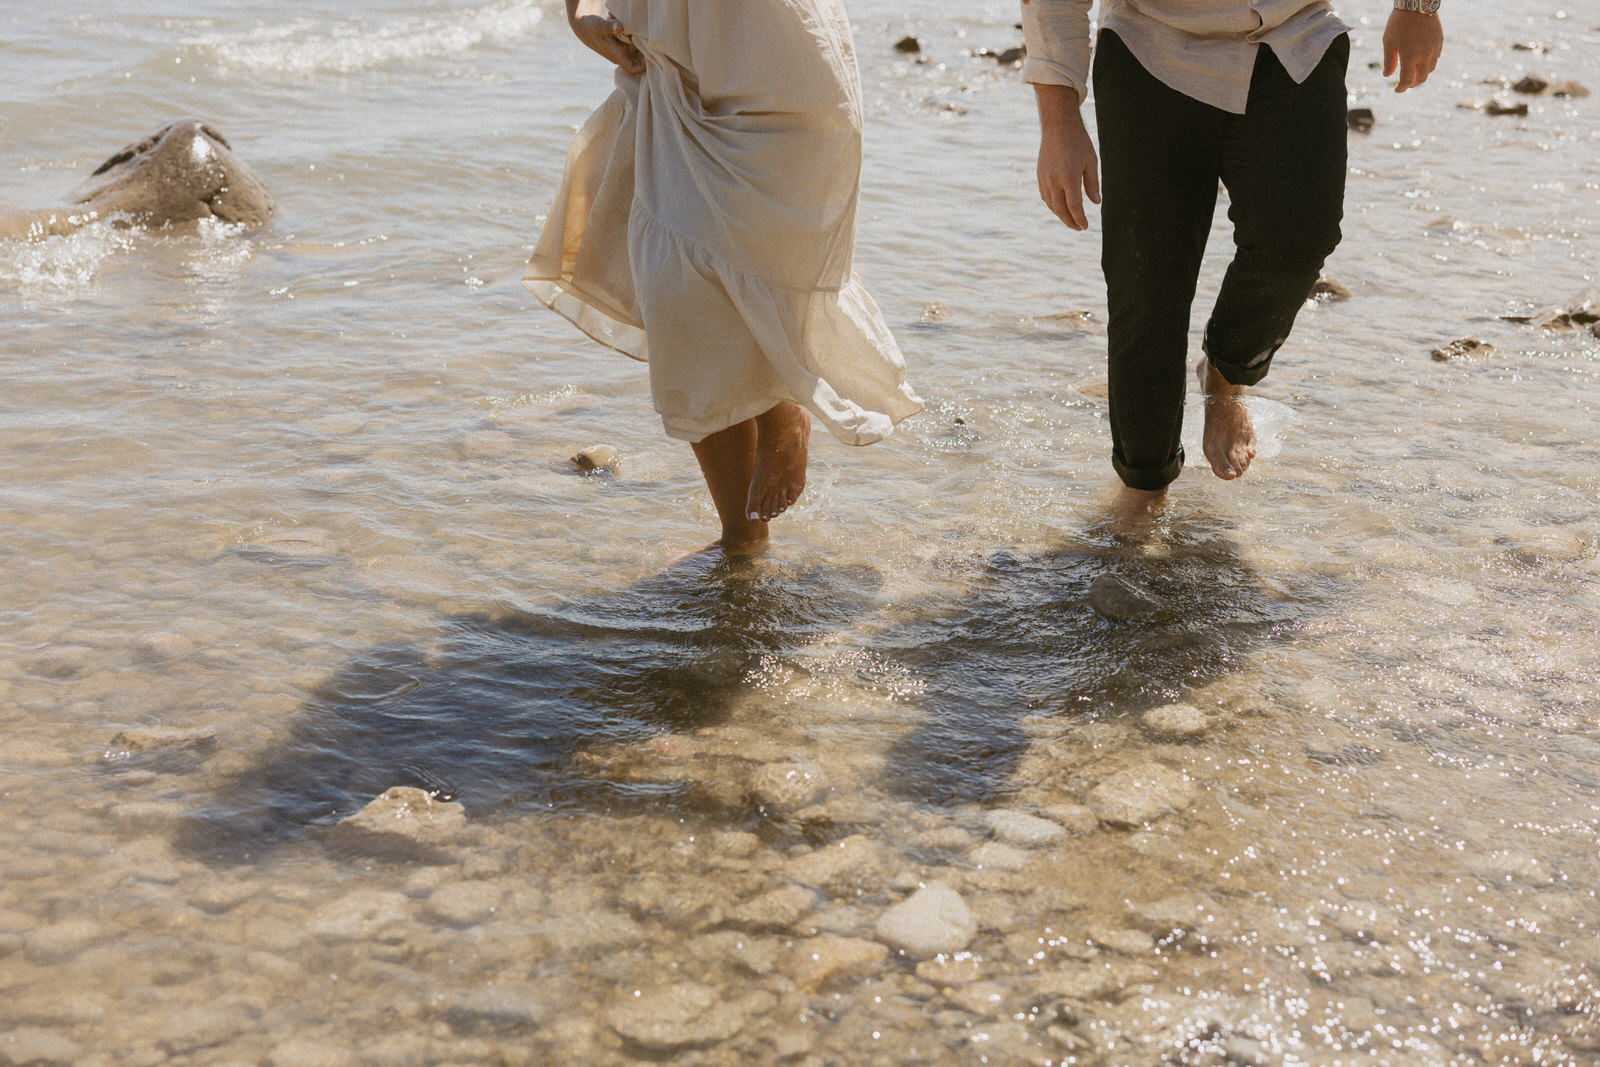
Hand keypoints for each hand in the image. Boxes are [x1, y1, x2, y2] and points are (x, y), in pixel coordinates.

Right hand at [566, 1, 643, 74]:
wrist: (584, 27)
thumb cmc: (591, 27)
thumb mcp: (600, 25)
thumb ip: (610, 26)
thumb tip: (619, 26)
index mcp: (617, 56)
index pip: (633, 69)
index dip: (643, 65)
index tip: (649, 53)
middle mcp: (621, 55)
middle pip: (640, 59)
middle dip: (647, 50)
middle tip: (650, 37)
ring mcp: (622, 50)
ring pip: (638, 50)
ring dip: (641, 41)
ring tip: (641, 30)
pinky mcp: (622, 43)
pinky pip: (634, 43)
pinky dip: (636, 36)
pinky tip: (636, 27)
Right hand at [1034, 84, 1099, 230]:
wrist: (1058, 126)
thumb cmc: (1079, 143)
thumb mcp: (1091, 162)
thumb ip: (1092, 184)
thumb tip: (1095, 203)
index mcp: (1069, 178)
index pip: (1074, 206)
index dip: (1080, 219)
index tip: (1085, 226)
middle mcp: (1054, 180)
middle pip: (1061, 210)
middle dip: (1070, 222)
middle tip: (1078, 228)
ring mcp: (1045, 179)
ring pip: (1051, 205)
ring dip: (1061, 215)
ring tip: (1071, 219)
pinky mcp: (1040, 176)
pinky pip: (1045, 196)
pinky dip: (1053, 205)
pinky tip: (1061, 206)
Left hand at [1382, 9, 1442, 91]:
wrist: (1417, 4)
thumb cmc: (1399, 23)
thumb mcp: (1388, 42)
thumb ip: (1389, 61)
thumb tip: (1387, 76)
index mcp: (1410, 57)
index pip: (1407, 80)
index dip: (1401, 88)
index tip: (1396, 89)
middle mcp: (1425, 55)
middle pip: (1422, 78)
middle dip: (1413, 84)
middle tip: (1406, 84)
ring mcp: (1434, 48)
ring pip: (1431, 69)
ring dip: (1422, 74)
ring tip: (1413, 73)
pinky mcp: (1440, 41)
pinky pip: (1436, 58)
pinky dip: (1429, 63)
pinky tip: (1421, 61)